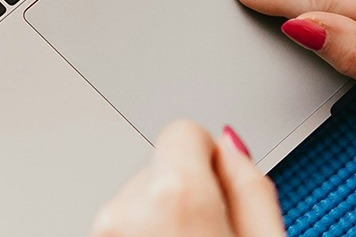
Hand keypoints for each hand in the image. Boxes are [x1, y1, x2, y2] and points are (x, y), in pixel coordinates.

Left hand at [91, 121, 284, 236]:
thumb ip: (251, 184)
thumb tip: (230, 148)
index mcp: (176, 194)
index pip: (184, 130)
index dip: (209, 158)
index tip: (220, 188)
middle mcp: (127, 208)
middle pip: (162, 167)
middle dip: (186, 193)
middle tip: (209, 234)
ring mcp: (104, 232)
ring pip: (141, 199)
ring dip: (162, 220)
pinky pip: (124, 224)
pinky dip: (142, 235)